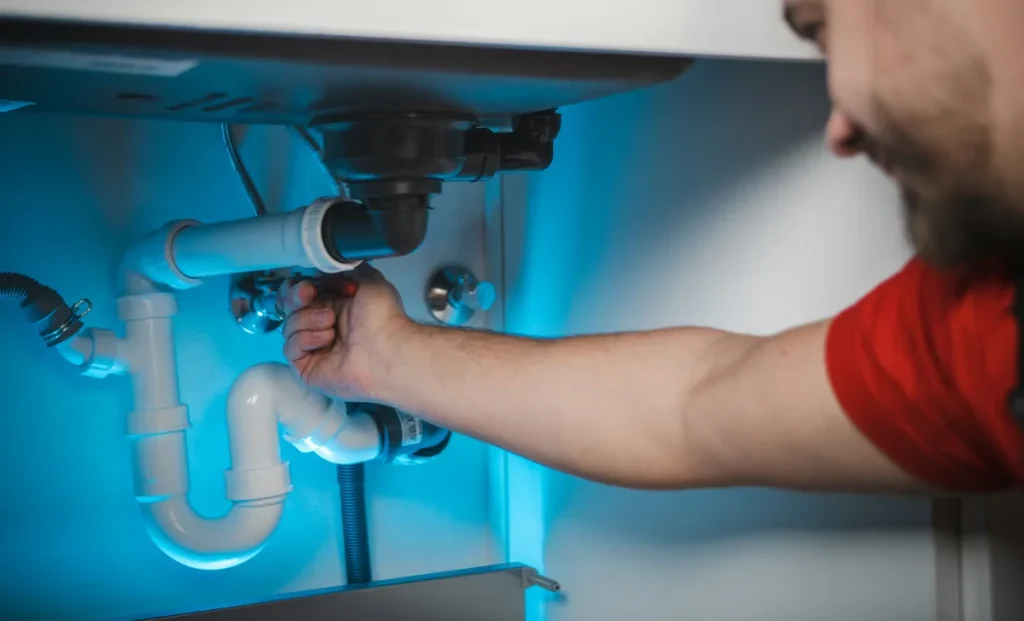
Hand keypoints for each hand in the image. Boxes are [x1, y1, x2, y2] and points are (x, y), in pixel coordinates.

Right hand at [279, 263, 410, 399]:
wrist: (387, 347)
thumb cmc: (382, 317)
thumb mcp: (369, 279)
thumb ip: (348, 268)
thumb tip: (329, 264)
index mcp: (334, 305)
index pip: (300, 294)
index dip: (297, 287)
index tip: (307, 284)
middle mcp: (322, 326)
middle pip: (289, 309)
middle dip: (295, 297)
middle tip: (308, 294)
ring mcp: (314, 348)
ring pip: (289, 326)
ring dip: (308, 319)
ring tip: (331, 322)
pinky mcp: (307, 367)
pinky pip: (290, 348)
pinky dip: (306, 339)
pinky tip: (327, 339)